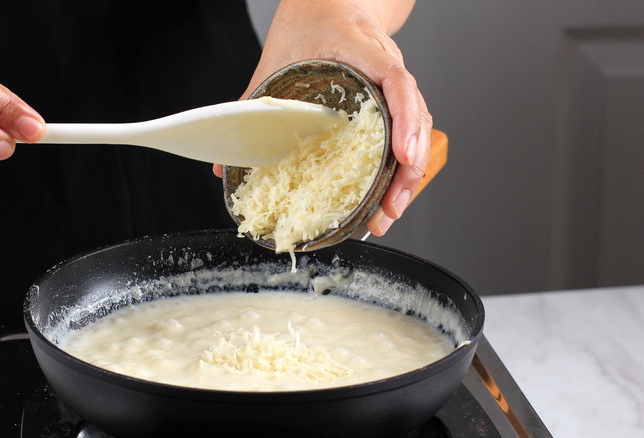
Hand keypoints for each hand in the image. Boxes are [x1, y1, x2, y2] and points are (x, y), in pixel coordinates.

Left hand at [214, 0, 430, 235]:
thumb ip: (251, 107)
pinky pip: (406, 132)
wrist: (329, 4)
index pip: (396, 81)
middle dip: (408, 168)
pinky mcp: (391, 101)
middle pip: (414, 117)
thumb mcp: (274, 60)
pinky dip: (401, 166)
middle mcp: (387, 67)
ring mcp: (393, 84)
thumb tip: (226, 166)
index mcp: (362, 50)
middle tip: (391, 207)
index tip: (402, 155)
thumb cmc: (306, 25)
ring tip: (391, 212)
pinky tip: (388, 194)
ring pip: (417, 129)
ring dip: (408, 175)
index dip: (404, 119)